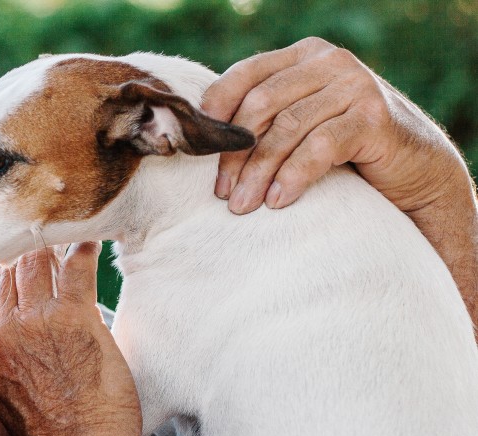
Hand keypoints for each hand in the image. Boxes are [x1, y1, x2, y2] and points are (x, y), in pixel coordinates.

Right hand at [0, 243, 140, 435]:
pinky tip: (88, 244)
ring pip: (35, 261)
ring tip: (64, 244)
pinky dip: (82, 251)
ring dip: (51, 251)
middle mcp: (2, 332)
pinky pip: (75, 266)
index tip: (3, 269)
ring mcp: (37, 321)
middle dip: (22, 259)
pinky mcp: (74, 317)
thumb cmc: (47, 434)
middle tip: (42, 250)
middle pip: (3, 272)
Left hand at [203, 36, 477, 339]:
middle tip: (221, 194)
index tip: (194, 153)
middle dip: (234, 154)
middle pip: (260, 105)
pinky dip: (293, 177)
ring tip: (242, 206)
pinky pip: (320, 147)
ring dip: (259, 172)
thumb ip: (264, 120)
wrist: (414, 170)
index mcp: (301, 56)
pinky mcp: (374, 116)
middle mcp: (328, 61)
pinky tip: (278, 202)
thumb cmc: (343, 151)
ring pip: (287, 128)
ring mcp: (354, 84)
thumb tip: (199, 142)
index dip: (214, 114)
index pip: (242, 76)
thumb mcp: (299, 126)